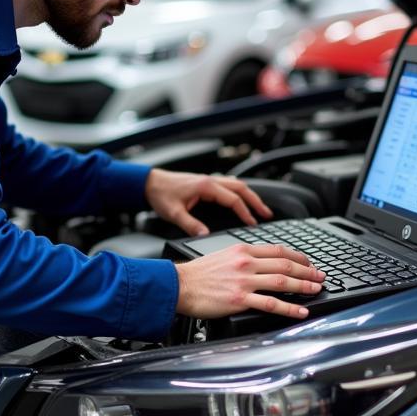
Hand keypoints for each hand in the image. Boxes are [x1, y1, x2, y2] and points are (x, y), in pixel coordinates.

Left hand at [144, 167, 272, 236]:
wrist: (149, 182)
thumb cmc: (161, 194)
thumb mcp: (174, 213)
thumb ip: (191, 225)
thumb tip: (205, 235)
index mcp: (206, 187)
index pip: (233, 199)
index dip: (245, 212)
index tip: (253, 223)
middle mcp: (210, 180)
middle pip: (241, 188)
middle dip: (256, 201)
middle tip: (267, 213)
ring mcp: (209, 180)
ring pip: (236, 185)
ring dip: (249, 195)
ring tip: (260, 208)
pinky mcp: (205, 182)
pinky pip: (228, 185)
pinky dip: (239, 193)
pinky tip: (241, 200)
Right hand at [174, 243, 324, 320]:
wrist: (178, 285)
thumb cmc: (197, 274)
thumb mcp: (222, 255)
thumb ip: (243, 257)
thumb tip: (261, 263)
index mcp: (242, 250)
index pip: (278, 250)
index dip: (299, 257)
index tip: (309, 264)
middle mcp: (246, 263)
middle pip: (286, 264)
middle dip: (308, 271)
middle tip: (320, 277)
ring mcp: (244, 281)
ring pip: (282, 281)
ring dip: (304, 286)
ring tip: (317, 290)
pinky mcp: (240, 299)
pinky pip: (271, 303)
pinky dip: (290, 308)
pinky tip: (301, 311)